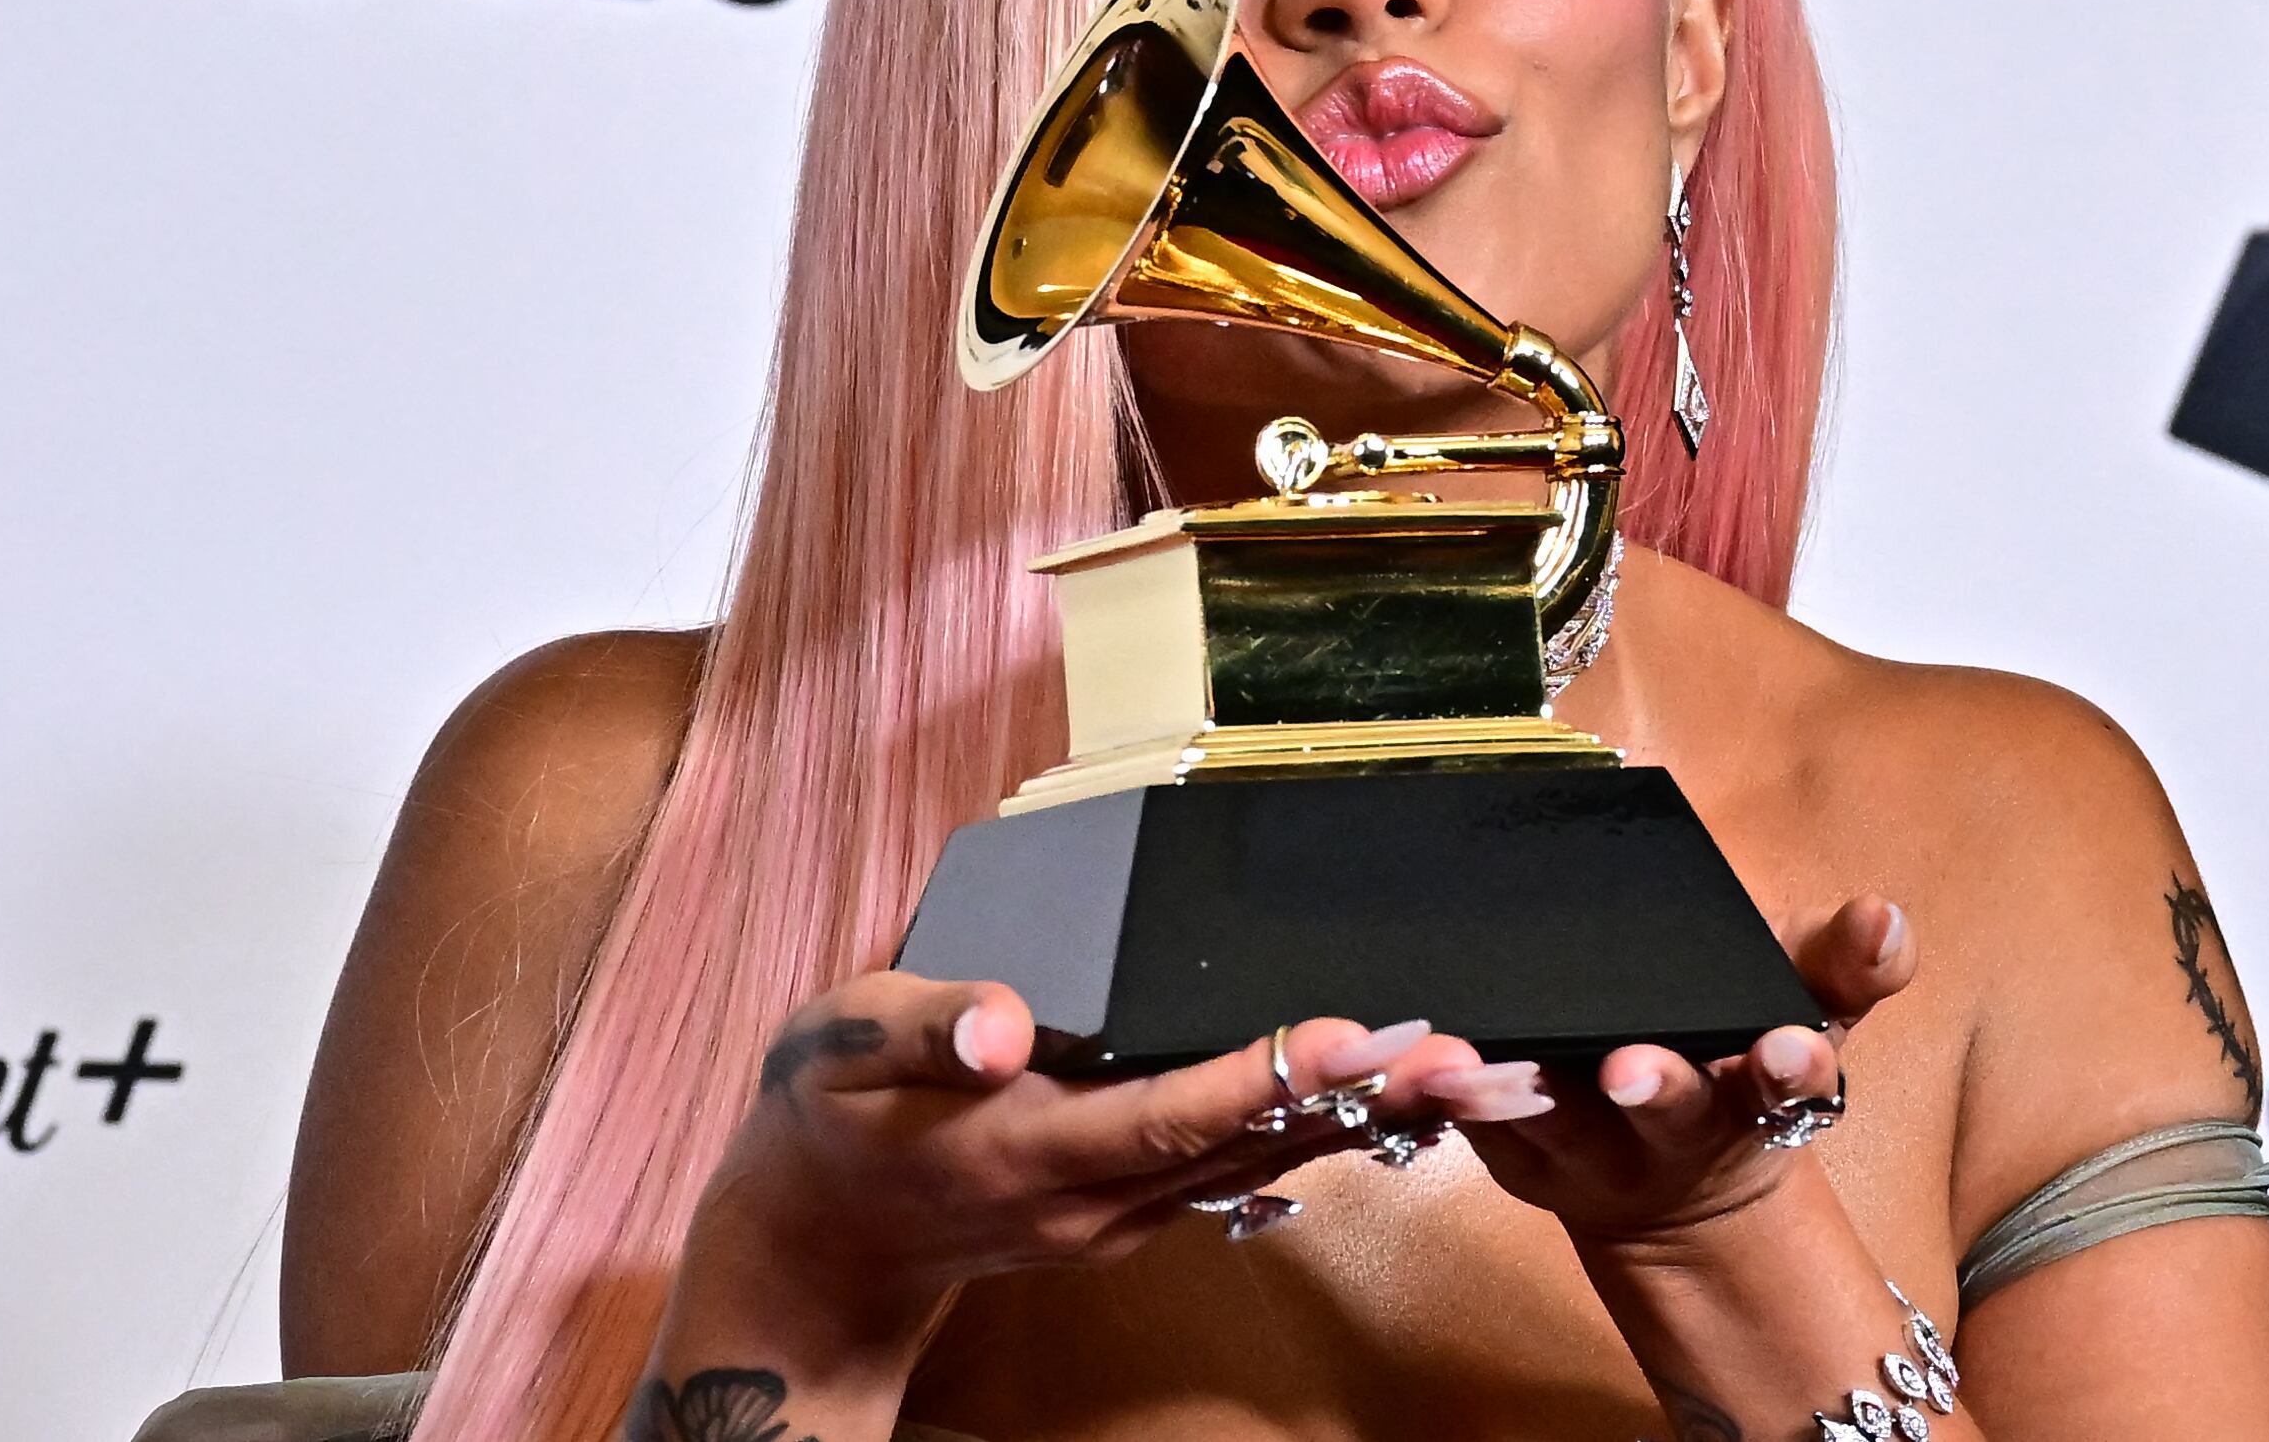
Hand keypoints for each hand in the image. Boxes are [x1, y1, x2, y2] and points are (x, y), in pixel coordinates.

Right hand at [667, 972, 1499, 1364]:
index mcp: (1023, 1149)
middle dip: (1356, 1099)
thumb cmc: (823, 1122)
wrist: (809, 1248)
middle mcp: (1085, 1201)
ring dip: (1356, 1124)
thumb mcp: (834, 1049)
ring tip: (1450, 1072)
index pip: (1167, 1113)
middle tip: (1459, 1050)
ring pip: (1254, 1169)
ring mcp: (1110, 1222)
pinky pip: (1234, 1181)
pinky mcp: (1123, 1219)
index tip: (1356, 1036)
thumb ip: (920, 1028)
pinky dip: (1309, 1143)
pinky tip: (1374, 1115)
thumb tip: (1000, 1019)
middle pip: (1244, 1148)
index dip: (1265, 1076)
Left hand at [1452, 893, 1917, 1242]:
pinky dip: (1448, 1094)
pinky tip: (1422, 1059)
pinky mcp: (1514, 1154)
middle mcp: (1674, 1127)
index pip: (1787, 1081)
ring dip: (1516, 1091)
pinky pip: (1474, 1123)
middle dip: (1655, 1086)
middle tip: (1632, 1067)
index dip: (1788, 1065)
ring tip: (1479, 1061)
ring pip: (1552, 1122)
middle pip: (1667, 1110)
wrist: (1679, 1185)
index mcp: (1757, 1087)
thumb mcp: (1810, 1006)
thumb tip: (1884, 917)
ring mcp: (1590, 1149)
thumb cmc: (1739, 1056)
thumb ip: (1848, 960)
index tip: (1784, 1049)